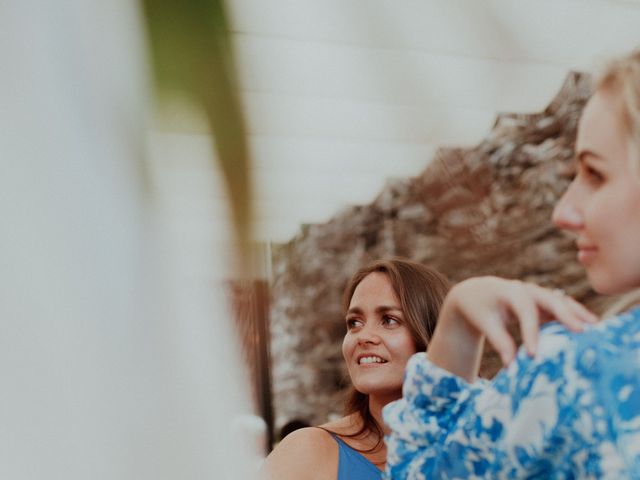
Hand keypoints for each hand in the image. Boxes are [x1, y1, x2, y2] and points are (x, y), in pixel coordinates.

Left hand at [428, 276, 597, 379]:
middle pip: (551, 300)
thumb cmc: (480, 308)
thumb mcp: (485, 323)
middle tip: (582, 332)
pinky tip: (589, 331)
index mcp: (510, 292)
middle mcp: (528, 290)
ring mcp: (538, 295)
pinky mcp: (544, 303)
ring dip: (578, 314)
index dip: (531, 332)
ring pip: (562, 302)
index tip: (534, 354)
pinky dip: (575, 317)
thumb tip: (513, 366)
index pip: (525, 311)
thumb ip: (500, 341)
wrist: (478, 292)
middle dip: (567, 315)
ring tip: (595, 329)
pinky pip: (562, 309)